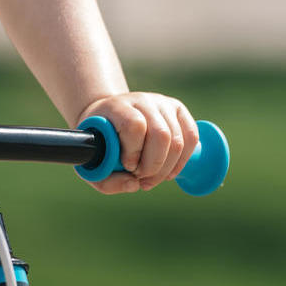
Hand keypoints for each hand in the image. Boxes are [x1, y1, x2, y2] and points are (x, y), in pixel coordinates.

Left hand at [78, 92, 198, 193]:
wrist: (108, 119)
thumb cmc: (101, 144)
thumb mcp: (93, 164)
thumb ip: (107, 181)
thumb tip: (135, 185)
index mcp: (116, 107)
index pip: (135, 126)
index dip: (134, 151)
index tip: (127, 165)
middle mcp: (141, 100)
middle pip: (161, 135)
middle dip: (154, 166)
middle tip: (142, 177)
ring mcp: (162, 102)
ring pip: (177, 140)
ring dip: (167, 168)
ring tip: (152, 176)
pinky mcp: (178, 109)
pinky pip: (192, 137)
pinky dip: (182, 160)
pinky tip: (168, 171)